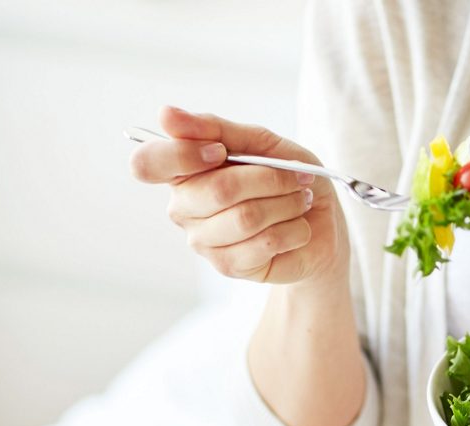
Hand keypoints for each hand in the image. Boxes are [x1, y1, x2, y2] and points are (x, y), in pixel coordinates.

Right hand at [130, 105, 347, 285]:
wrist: (321, 224)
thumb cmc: (286, 178)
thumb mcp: (261, 142)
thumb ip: (216, 128)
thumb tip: (166, 115)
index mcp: (181, 171)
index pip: (147, 163)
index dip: (184, 155)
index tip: (220, 151)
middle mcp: (183, 207)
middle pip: (219, 189)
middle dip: (271, 179)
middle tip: (296, 178)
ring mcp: (203, 241)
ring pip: (246, 218)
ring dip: (288, 204)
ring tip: (301, 201)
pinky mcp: (229, 266)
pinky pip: (265, 243)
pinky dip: (295, 230)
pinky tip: (298, 227)